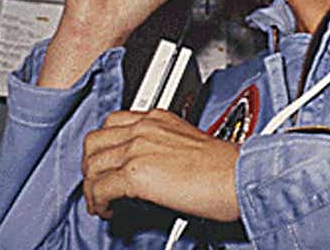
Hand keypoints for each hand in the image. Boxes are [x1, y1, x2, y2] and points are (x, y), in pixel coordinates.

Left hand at [82, 109, 240, 222]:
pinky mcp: (135, 174)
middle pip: (95, 141)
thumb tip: (150, 168)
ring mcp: (138, 149)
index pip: (113, 122)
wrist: (237, 177)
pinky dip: (98, 203)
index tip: (107, 162)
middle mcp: (144, 128)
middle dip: (91, 165)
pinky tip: (109, 210)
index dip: (105, 146)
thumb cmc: (225, 167)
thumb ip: (163, 147)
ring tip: (102, 202)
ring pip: (92, 165)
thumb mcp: (189, 143)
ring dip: (92, 187)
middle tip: (99, 183)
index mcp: (158, 118)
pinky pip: (99, 188)